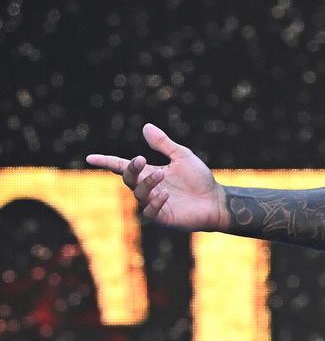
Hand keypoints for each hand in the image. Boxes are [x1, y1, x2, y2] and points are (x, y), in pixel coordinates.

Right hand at [85, 123, 227, 230]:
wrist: (216, 199)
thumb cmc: (199, 179)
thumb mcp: (182, 156)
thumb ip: (164, 144)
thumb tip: (146, 126)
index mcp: (150, 172)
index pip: (123, 167)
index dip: (107, 162)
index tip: (90, 158)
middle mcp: (148, 188)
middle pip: (129, 179)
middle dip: (131, 169)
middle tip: (141, 159)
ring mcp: (154, 203)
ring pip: (139, 194)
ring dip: (147, 183)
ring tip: (162, 174)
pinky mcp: (162, 216)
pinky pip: (150, 211)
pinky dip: (155, 202)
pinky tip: (166, 194)